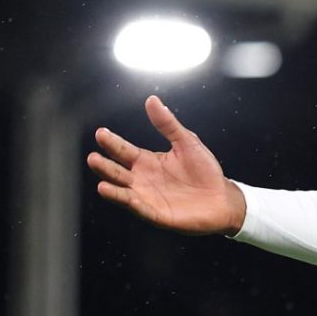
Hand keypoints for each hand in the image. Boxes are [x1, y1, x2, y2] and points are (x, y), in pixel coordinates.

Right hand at [86, 96, 247, 234]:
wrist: (222, 197)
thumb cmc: (205, 171)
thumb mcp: (186, 142)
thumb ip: (168, 124)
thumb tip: (152, 100)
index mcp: (147, 161)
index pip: (124, 151)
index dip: (112, 143)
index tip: (101, 133)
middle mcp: (143, 180)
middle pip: (118, 173)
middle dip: (105, 166)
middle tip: (93, 157)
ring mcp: (149, 198)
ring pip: (125, 194)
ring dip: (113, 190)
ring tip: (102, 185)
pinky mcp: (160, 215)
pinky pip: (144, 211)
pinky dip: (136, 206)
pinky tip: (130, 200)